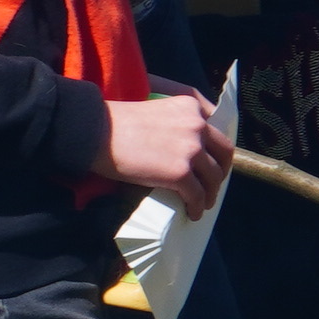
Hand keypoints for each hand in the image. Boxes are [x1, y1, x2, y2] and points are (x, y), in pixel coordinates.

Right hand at [96, 88, 232, 216]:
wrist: (95, 133)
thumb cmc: (115, 123)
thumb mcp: (155, 109)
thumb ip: (176, 122)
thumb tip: (186, 150)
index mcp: (190, 106)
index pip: (217, 126)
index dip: (217, 146)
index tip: (215, 158)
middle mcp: (197, 125)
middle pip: (224, 152)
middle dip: (221, 170)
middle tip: (213, 182)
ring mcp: (191, 150)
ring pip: (213, 177)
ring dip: (210, 192)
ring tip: (203, 202)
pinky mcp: (180, 173)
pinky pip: (197, 195)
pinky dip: (197, 206)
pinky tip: (192, 212)